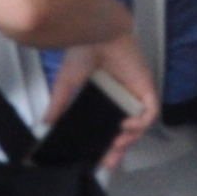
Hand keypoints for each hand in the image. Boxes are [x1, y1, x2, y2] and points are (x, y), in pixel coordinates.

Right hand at [46, 42, 158, 161]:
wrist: (95, 33)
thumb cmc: (83, 52)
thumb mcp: (66, 84)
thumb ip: (59, 105)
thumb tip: (46, 124)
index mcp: (105, 97)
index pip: (108, 125)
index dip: (105, 143)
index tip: (97, 159)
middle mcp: (122, 97)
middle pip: (127, 130)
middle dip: (120, 148)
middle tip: (109, 163)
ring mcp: (134, 92)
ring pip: (140, 123)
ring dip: (131, 138)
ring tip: (116, 145)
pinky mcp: (145, 86)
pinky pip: (150, 110)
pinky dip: (141, 122)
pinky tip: (126, 127)